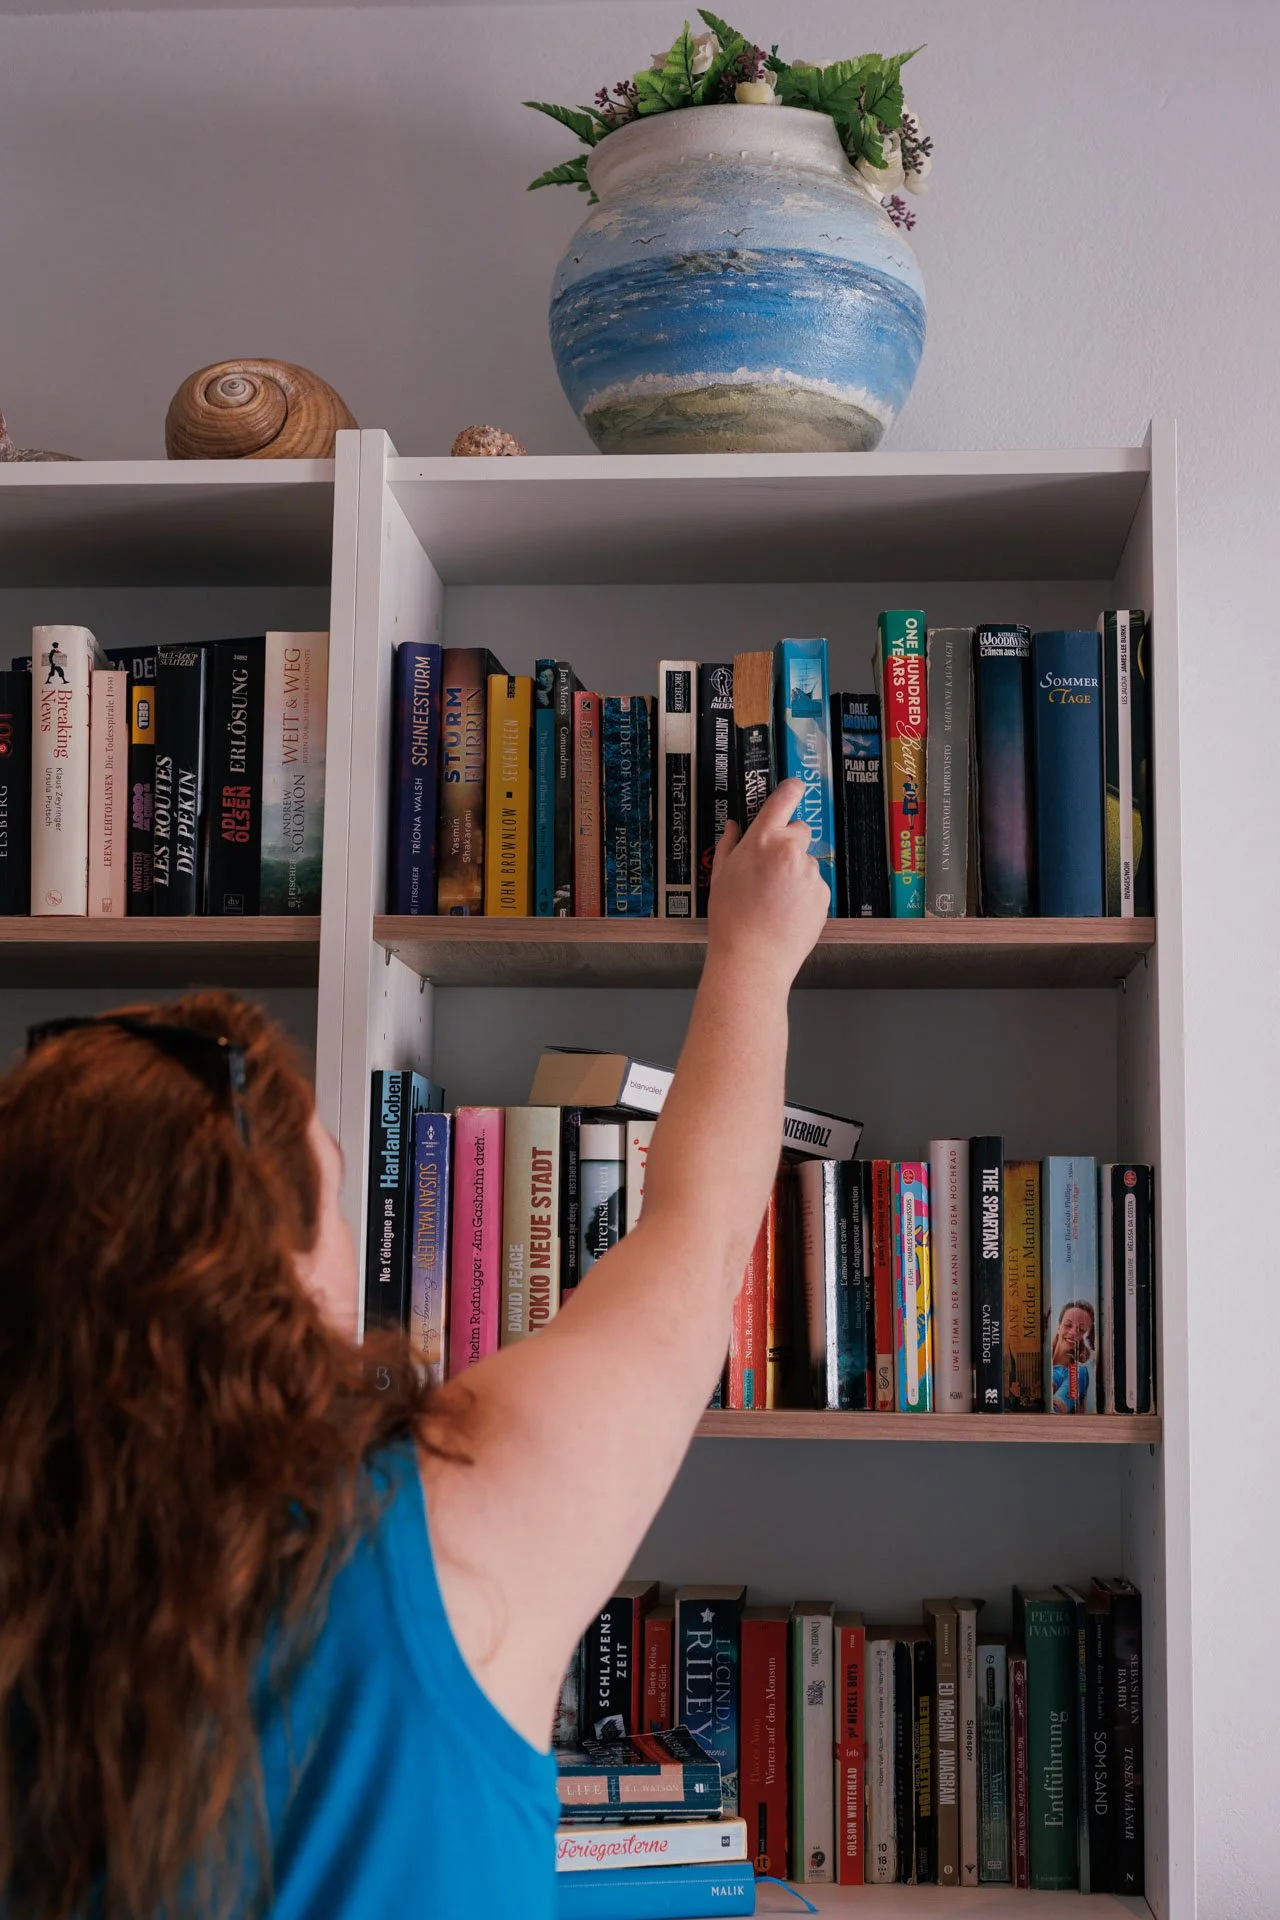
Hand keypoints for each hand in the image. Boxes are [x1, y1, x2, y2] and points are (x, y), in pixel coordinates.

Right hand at [706, 778, 829, 988]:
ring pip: (806, 862)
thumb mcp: (720, 876)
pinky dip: (804, 895)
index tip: (795, 787)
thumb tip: (734, 826)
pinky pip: (815, 886)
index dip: (792, 790)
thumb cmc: (730, 919)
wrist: (753, 958)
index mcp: (762, 840)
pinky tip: (786, 912)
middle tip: (770, 869)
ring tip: (775, 901)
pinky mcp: (823, 894)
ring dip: (796, 873)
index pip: (784, 799)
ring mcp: (810, 872)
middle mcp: (789, 850)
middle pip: (800, 830)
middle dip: (789, 843)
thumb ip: (729, 845)